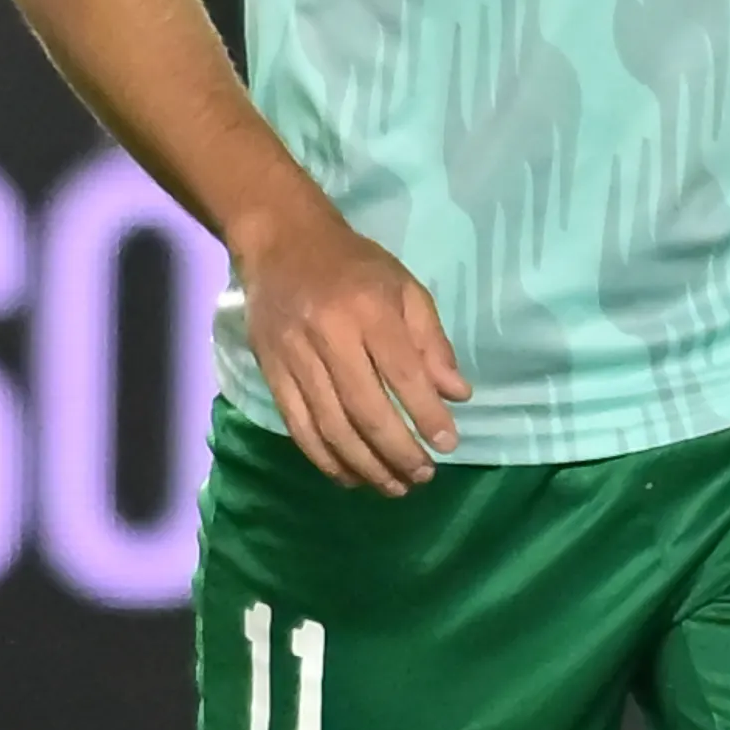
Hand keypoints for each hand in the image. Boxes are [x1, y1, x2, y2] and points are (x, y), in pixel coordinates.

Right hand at [233, 193, 470, 494]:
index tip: (449, 444)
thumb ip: (432, 341)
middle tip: (423, 475)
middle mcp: (330, 336)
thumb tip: (457, 394)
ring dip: (365, 465)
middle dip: (397, 451)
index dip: (426, 414)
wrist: (281, 243)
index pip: (402, 373)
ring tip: (394, 486)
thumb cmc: (354, 265)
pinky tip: (351, 477)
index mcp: (370, 309)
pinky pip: (299, 427)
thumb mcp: (404, 287)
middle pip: (365, 408)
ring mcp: (295, 358)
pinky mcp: (272, 374)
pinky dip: (325, 459)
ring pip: (330, 426)